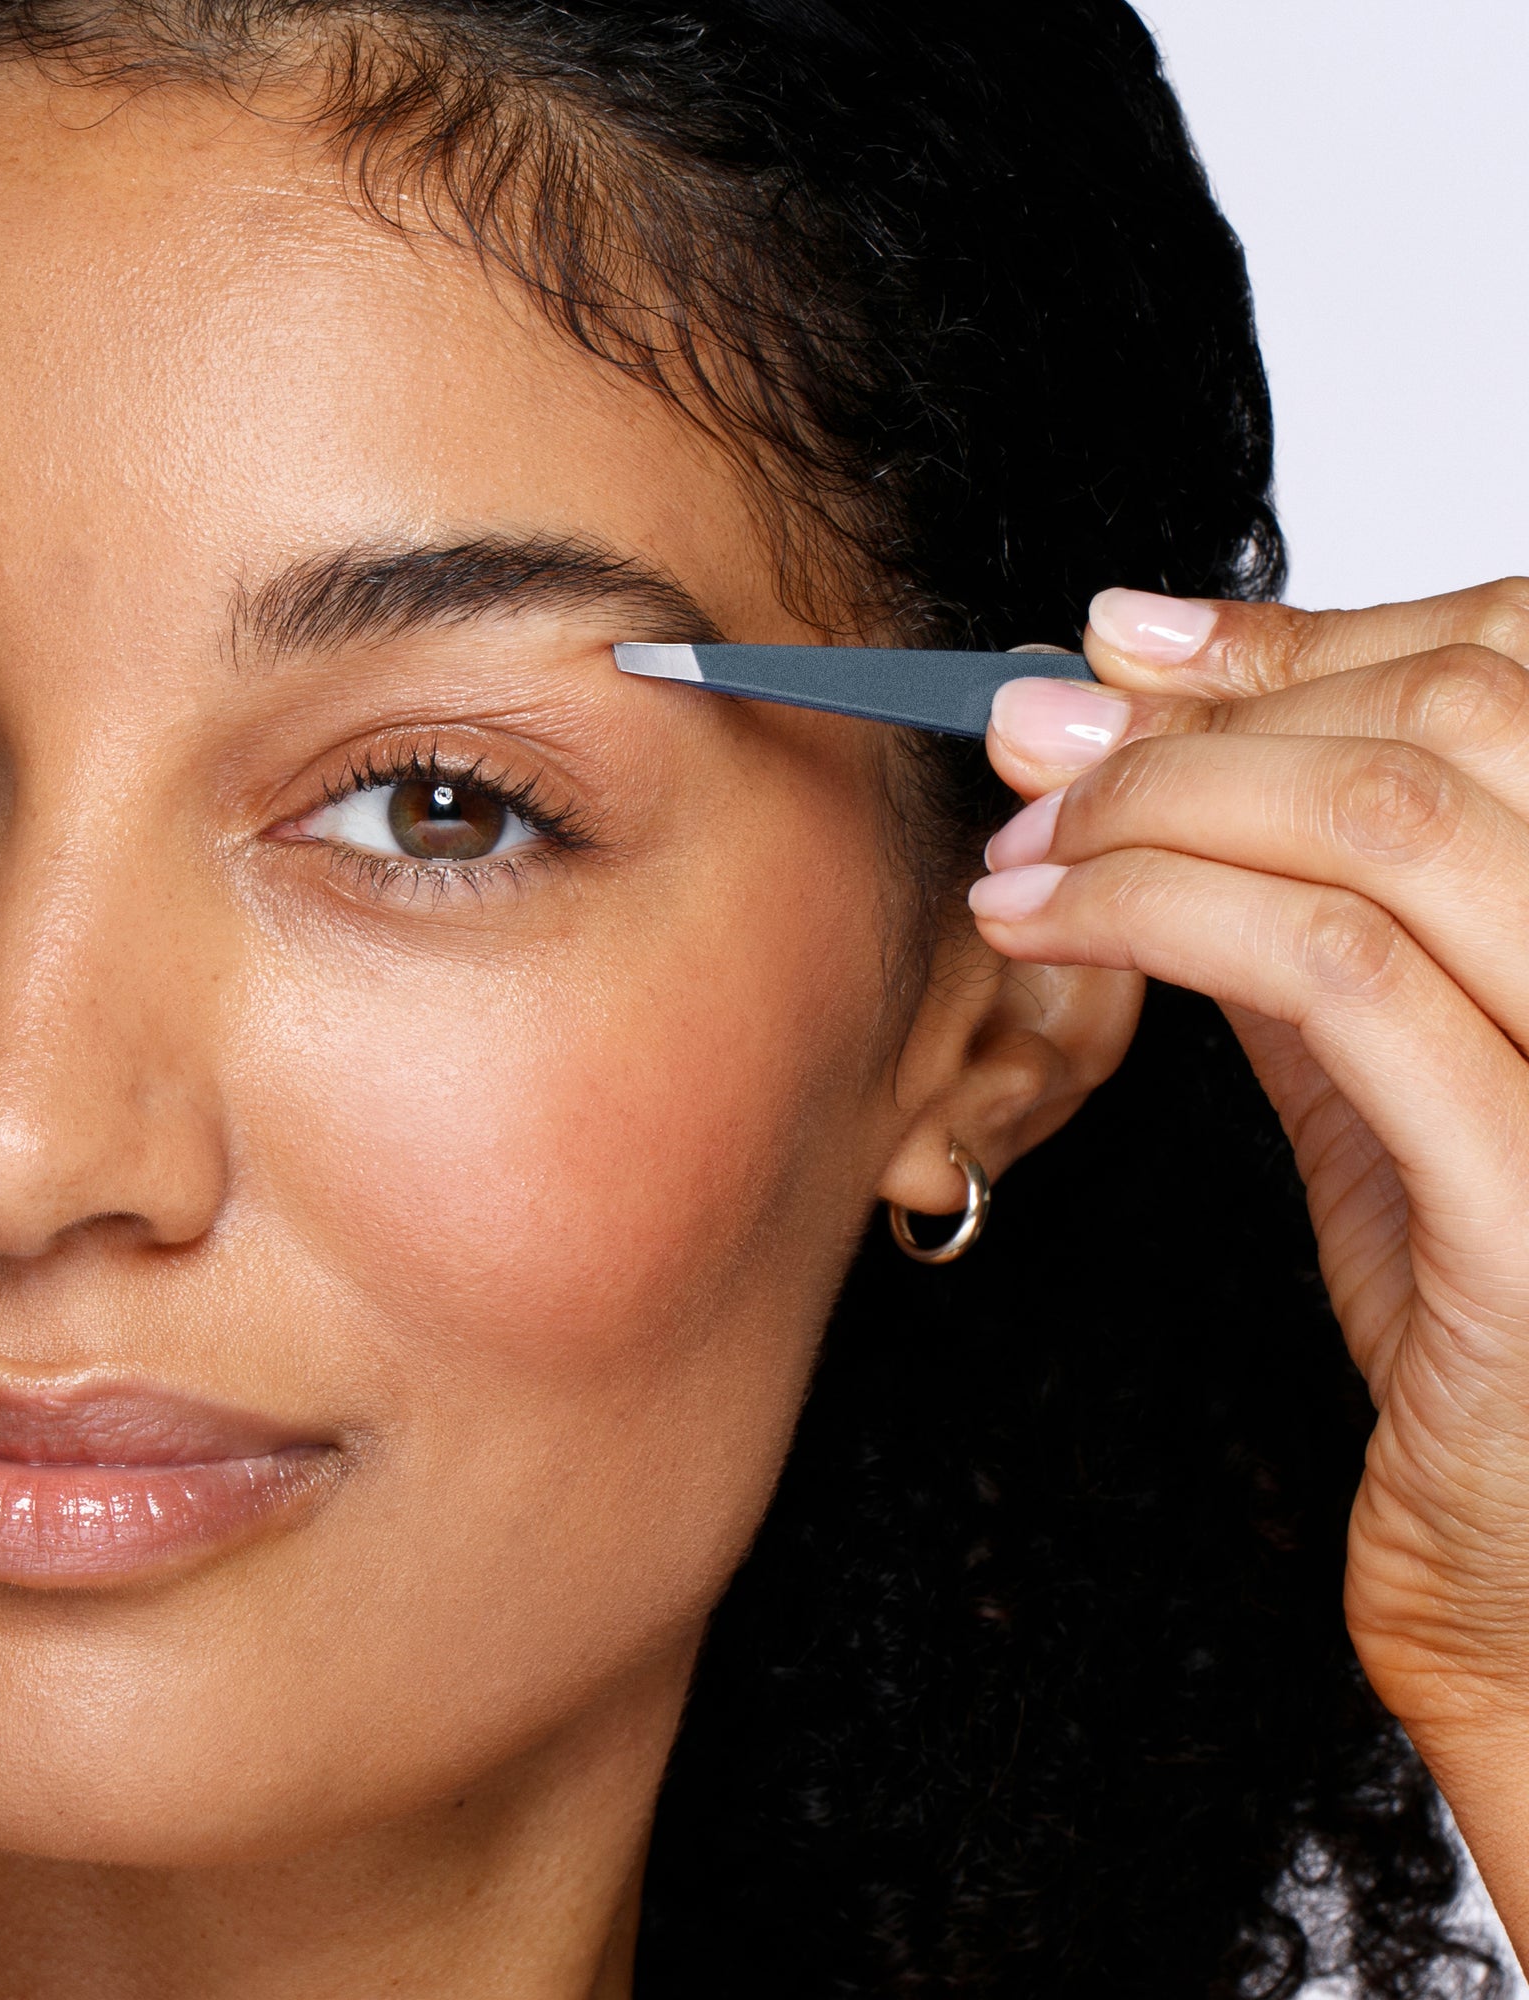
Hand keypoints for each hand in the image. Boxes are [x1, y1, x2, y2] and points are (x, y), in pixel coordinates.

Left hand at [971, 579, 1528, 1941]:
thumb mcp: (1416, 1097)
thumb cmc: (1498, 1352)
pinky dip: (1160, 913)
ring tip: (1022, 840)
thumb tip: (1178, 772)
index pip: (1521, 671)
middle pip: (1463, 710)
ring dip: (1162, 799)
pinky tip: (1044, 919)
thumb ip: (1337, 932)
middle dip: (1213, 704)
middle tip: (1042, 735)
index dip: (1311, 635)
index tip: (1131, 648)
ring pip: (1393, 814)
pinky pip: (1336, 975)